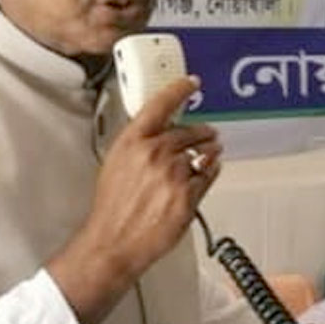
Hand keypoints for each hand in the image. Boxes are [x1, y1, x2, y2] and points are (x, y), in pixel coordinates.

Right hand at [47, 75, 222, 323]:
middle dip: (201, 131)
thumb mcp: (116, 164)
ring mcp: (173, 174)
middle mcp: (154, 153)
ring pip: (202, 153)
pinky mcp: (187, 195)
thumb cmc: (112, 207)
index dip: (179, 89)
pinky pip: (208, 175)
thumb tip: (158, 134)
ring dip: (210, 151)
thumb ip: (138, 145)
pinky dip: (211, 171)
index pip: (160, 105)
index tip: (191, 83)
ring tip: (212, 151)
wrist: (113, 241)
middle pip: (188, 131)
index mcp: (132, 142)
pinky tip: (209, 171)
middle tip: (208, 132)